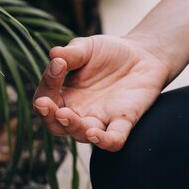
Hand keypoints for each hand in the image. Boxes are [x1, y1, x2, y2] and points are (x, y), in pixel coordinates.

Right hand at [32, 34, 169, 151]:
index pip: (46, 98)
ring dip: (73, 127)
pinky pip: (114, 140)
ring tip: (66, 115)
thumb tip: (54, 54)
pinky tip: (95, 134)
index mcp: (66, 95)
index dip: (47, 85)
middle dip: (49, 117)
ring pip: (82, 134)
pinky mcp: (124, 121)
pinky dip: (105, 141)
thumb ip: (71, 53)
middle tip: (46, 104)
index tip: (58, 64)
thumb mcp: (87, 48)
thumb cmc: (109, 52)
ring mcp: (101, 119)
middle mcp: (80, 112)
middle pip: (57, 125)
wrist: (143, 55)